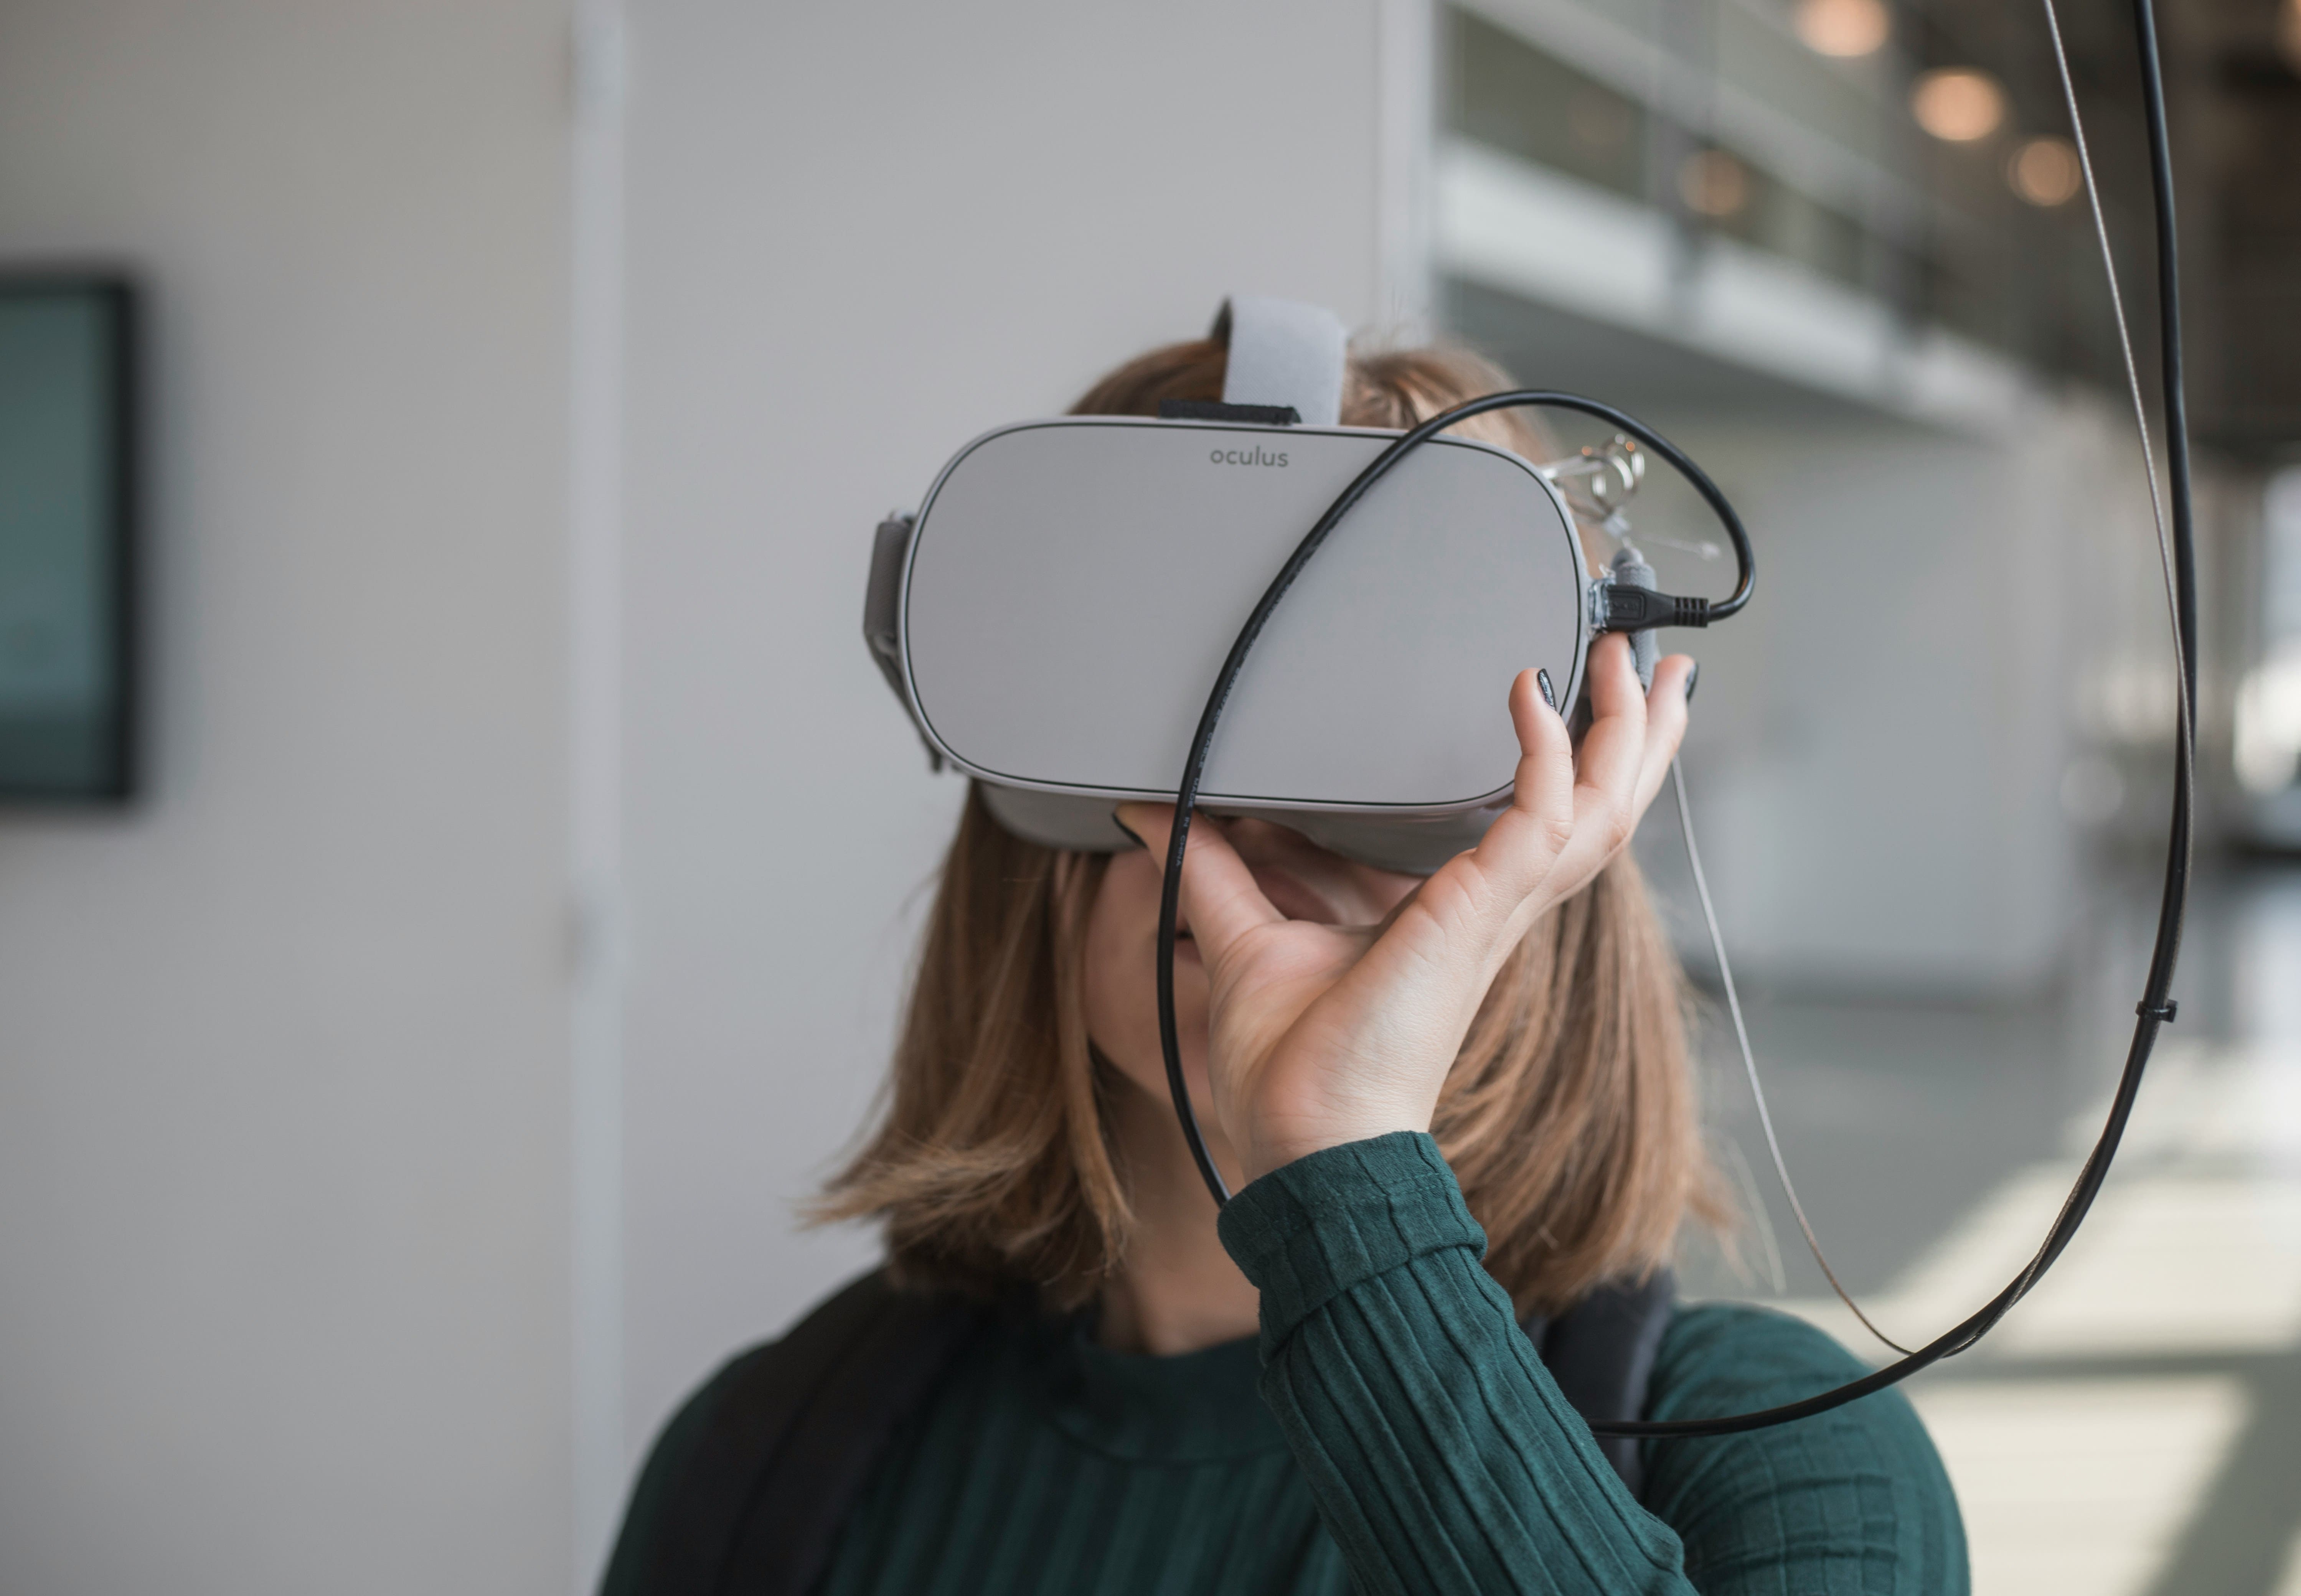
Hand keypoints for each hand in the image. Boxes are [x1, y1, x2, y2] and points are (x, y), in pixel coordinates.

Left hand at [1117, 636, 1691, 1183]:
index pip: (1551, 823)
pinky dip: (1543, 755)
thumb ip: (1209, 868)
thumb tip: (1150, 814)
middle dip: (1636, 732)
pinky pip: (1539, 817)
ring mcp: (1496, 911)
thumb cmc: (1293, 1071)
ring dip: (1623, 731)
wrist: (1309, 1141)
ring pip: (1600, 808)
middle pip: (1603, 808)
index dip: (1581, 760)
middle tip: (1653, 662)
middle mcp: (1497, 908)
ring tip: (1636, 663)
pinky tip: (1529, 697)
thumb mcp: (1247, 938)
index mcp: (1465, 912)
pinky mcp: (1479, 914)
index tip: (1578, 693)